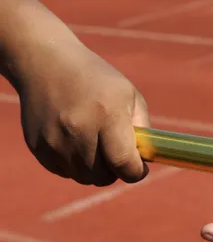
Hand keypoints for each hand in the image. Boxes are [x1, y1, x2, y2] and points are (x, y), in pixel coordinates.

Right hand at [17, 41, 149, 185]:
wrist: (45, 63)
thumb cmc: (97, 80)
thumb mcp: (129, 95)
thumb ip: (143, 128)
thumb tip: (146, 160)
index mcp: (107, 114)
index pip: (124, 163)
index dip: (136, 172)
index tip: (140, 167)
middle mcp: (79, 129)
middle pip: (104, 176)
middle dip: (116, 170)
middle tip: (116, 152)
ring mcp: (55, 140)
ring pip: (85, 177)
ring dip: (95, 169)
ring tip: (96, 144)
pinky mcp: (38, 147)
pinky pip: (65, 172)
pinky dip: (75, 165)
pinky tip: (75, 141)